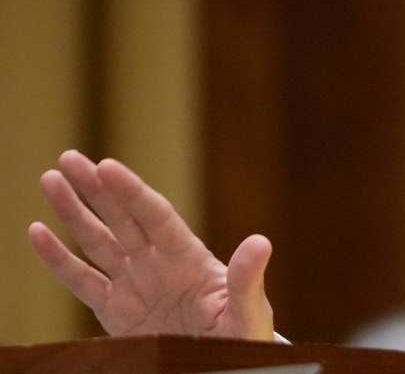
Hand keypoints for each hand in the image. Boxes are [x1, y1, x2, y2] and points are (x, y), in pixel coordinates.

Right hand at [28, 150, 274, 339]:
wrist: (224, 366)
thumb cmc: (243, 337)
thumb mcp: (247, 311)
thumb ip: (247, 279)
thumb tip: (261, 243)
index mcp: (189, 257)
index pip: (155, 216)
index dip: (131, 192)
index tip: (106, 166)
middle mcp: (158, 263)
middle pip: (122, 217)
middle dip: (96, 188)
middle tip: (70, 157)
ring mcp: (135, 284)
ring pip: (97, 241)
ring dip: (73, 212)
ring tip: (51, 179)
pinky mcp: (115, 311)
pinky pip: (81, 281)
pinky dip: (59, 259)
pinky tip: (38, 232)